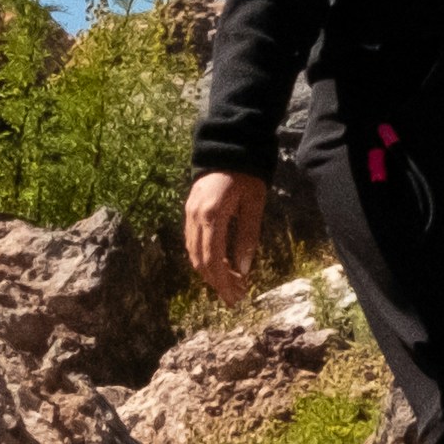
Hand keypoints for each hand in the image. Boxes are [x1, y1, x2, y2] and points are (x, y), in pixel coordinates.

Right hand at [182, 169, 274, 303]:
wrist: (228, 146)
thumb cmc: (246, 174)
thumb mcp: (254, 204)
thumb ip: (248, 237)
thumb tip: (244, 270)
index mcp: (212, 215)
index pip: (213, 259)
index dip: (223, 281)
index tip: (236, 296)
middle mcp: (195, 217)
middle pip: (200, 261)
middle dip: (217, 282)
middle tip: (235, 297)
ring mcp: (189, 214)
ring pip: (194, 253)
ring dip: (210, 272)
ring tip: (230, 285)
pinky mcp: (189, 211)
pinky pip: (192, 242)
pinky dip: (204, 258)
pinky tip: (221, 266)